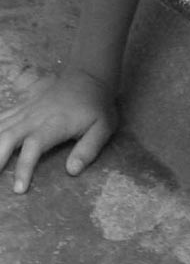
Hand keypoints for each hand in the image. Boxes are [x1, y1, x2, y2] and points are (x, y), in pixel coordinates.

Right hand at [0, 69, 118, 192]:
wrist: (90, 75)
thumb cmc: (97, 105)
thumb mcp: (104, 126)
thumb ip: (89, 149)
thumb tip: (72, 171)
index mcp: (55, 124)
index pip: (34, 146)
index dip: (24, 167)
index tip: (19, 189)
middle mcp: (35, 117)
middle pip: (7, 137)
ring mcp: (26, 110)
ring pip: (0, 128)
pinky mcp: (22, 106)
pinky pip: (1, 118)